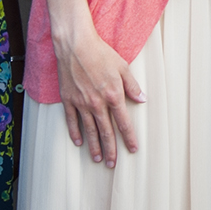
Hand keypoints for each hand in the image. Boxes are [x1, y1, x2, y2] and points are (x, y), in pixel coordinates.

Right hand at [55, 24, 144, 166]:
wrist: (75, 46)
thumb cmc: (101, 53)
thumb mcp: (123, 67)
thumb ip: (132, 86)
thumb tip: (142, 100)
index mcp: (113, 95)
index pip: (123, 122)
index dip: (129, 137)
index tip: (133, 149)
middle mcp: (97, 103)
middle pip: (106, 131)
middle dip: (110, 149)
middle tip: (113, 164)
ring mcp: (81, 103)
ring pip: (89, 130)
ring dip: (94, 146)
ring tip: (97, 158)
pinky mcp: (68, 100)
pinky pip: (71, 121)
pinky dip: (75, 133)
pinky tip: (79, 142)